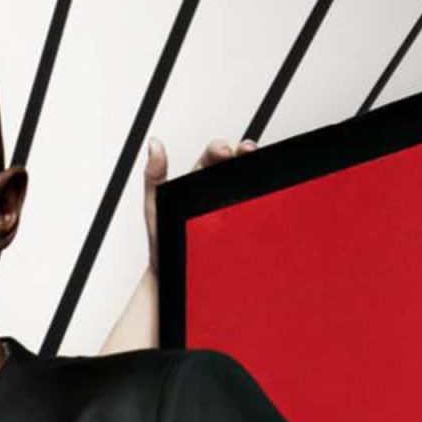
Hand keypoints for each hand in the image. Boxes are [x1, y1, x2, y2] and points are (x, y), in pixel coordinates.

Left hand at [143, 138, 256, 272]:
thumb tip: (154, 144)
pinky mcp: (241, 229)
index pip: (214, 157)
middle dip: (245, 153)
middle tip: (246, 152)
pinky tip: (268, 195)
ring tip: (260, 168)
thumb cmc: (163, 241)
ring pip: (250, 185)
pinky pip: (256, 212)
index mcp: (198, 181)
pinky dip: (265, 201)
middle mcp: (217, 193)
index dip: (221, 149)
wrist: (172, 277)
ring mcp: (231, 211)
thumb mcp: (155, 205)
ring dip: (258, 172)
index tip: (224, 150)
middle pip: (237, 166)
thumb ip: (154, 175)